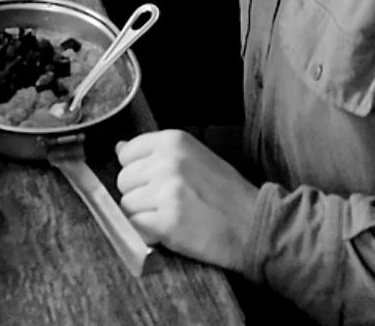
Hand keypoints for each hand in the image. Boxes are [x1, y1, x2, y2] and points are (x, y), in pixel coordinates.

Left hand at [115, 130, 261, 270]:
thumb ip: (158, 152)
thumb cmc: (227, 193)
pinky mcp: (167, 221)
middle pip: (123, 180)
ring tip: (171, 217)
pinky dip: (147, 234)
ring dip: (143, 216)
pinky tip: (170, 231)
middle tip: (167, 203)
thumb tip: (119, 147)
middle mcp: (167, 161)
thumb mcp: (195, 157)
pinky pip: (135, 227)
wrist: (254, 224)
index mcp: (174, 140)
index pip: (127, 153)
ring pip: (126, 205)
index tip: (156, 183)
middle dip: (139, 195)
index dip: (138, 172)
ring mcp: (166, 191)